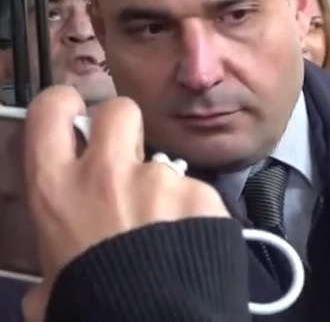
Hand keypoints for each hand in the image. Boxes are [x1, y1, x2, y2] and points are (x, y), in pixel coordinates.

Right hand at [21, 86, 229, 318]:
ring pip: (164, 164)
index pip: (52, 110)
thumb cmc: (96, 306)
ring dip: (163, 189)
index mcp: (57, 190)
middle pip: (120, 109)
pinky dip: (195, 215)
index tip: (75, 115)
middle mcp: (107, 172)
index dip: (65, 105)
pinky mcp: (202, 193)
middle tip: (127, 159)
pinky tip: (192, 245)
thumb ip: (55, 263)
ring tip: (167, 232)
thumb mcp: (55, 283)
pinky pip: (197, 194)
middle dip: (125, 127)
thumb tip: (51, 282)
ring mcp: (160, 179)